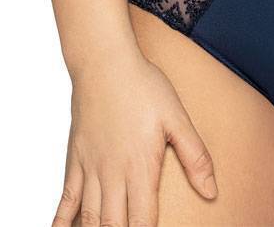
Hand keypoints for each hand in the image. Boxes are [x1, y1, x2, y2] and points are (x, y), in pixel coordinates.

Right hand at [53, 45, 217, 225]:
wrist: (105, 63)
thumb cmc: (143, 86)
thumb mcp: (177, 117)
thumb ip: (195, 156)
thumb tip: (212, 191)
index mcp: (141, 168)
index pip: (143, 223)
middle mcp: (113, 175)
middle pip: (113, 226)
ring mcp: (91, 169)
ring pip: (89, 219)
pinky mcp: (75, 161)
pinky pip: (66, 200)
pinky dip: (61, 222)